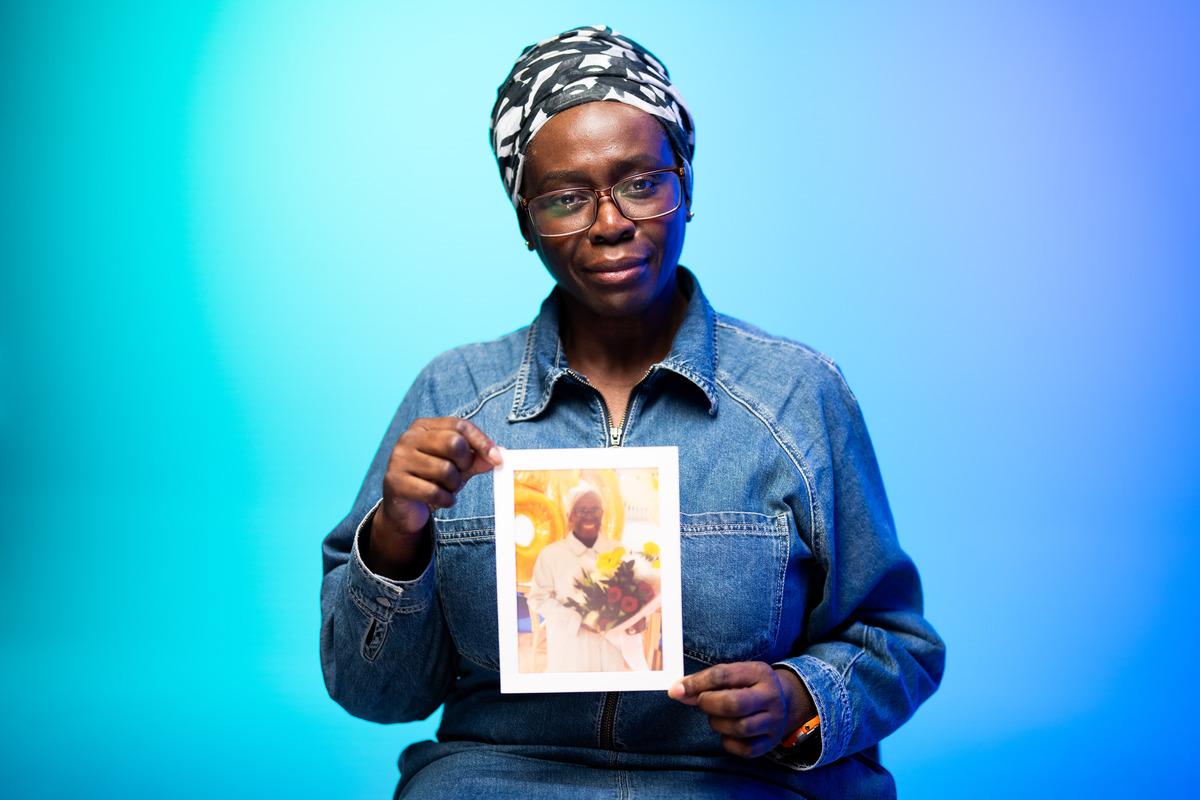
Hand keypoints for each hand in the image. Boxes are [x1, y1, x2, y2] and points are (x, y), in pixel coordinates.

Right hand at [369, 417, 500, 576]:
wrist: (404, 508)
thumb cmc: (431, 480)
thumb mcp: (457, 466)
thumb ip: (476, 458)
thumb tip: (497, 455)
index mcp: (423, 426)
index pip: (459, 425)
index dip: (482, 441)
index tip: (496, 458)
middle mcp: (408, 438)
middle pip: (453, 443)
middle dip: (465, 463)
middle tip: (461, 474)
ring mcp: (399, 459)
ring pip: (445, 469)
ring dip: (454, 485)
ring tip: (448, 488)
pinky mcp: (395, 482)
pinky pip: (433, 491)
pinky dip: (446, 499)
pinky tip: (443, 500)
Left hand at [667, 662, 814, 758]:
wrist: (785, 700)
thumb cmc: (749, 685)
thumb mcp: (734, 674)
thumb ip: (706, 681)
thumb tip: (677, 691)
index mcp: (759, 673)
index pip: (723, 675)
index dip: (696, 683)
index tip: (677, 689)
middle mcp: (770, 697)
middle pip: (733, 704)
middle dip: (708, 704)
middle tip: (702, 702)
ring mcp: (774, 722)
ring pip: (738, 728)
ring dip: (717, 723)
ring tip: (716, 716)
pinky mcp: (770, 742)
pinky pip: (743, 749)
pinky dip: (728, 742)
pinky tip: (727, 731)